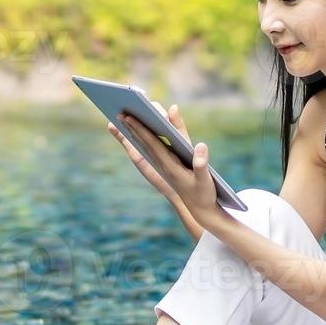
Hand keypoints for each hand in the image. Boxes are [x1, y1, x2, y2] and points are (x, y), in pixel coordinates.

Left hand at [110, 105, 217, 221]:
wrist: (201, 211)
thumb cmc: (204, 194)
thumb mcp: (205, 180)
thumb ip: (201, 163)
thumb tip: (200, 145)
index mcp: (170, 167)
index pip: (152, 144)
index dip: (141, 130)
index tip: (130, 118)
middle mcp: (164, 165)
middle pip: (146, 143)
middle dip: (133, 128)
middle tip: (120, 113)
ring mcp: (165, 165)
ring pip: (148, 145)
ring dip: (136, 133)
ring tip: (123, 121)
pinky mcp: (169, 166)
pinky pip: (156, 148)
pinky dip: (147, 139)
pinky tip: (141, 131)